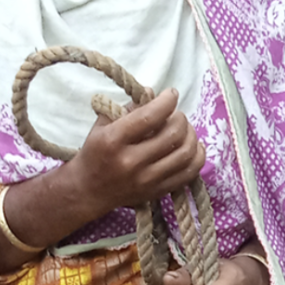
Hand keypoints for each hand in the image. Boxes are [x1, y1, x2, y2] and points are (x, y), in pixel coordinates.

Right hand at [60, 87, 205, 219]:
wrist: (88, 191)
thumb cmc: (95, 152)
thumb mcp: (103, 124)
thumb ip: (129, 108)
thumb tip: (154, 93)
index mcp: (113, 141)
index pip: (150, 116)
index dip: (167, 101)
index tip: (171, 94)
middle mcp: (131, 162)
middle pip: (173, 134)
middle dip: (180, 118)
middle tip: (175, 114)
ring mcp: (146, 180)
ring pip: (186, 153)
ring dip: (191, 135)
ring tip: (184, 129)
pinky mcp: (157, 192)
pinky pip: (189, 173)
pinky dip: (197, 156)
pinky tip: (192, 146)